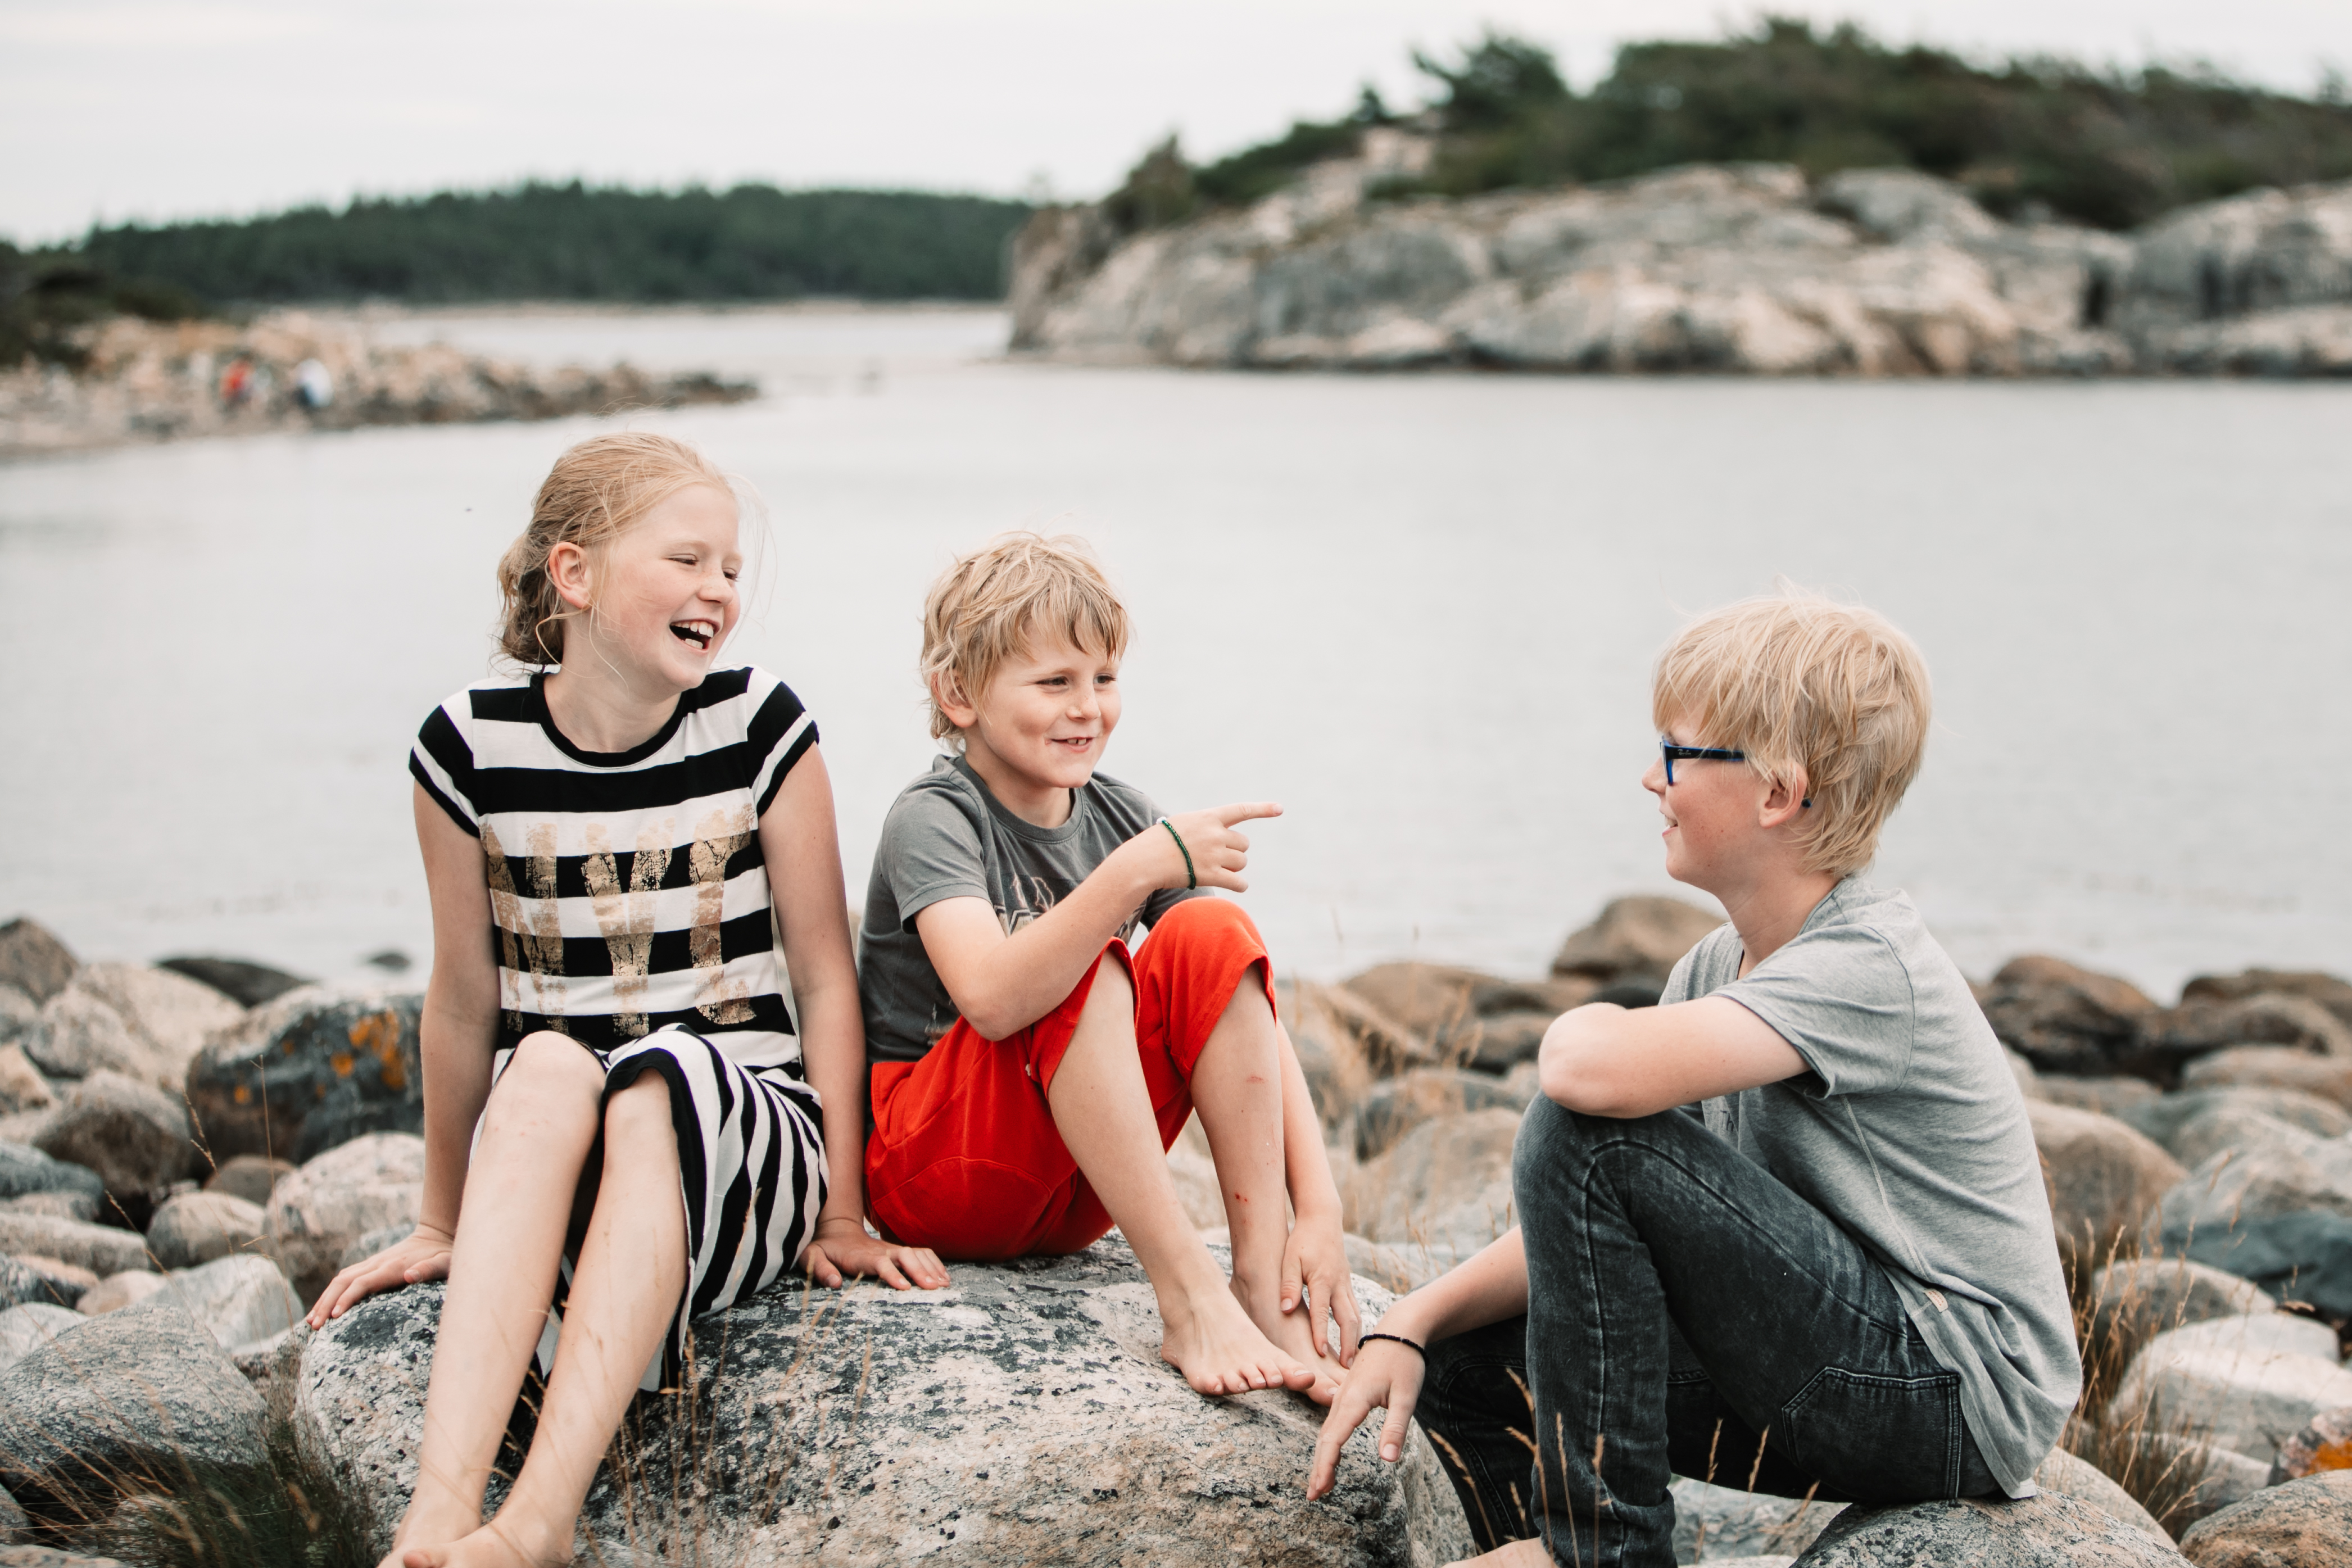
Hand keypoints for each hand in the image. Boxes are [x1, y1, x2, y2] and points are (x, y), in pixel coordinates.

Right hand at [305, 1223, 453, 1326]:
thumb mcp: (444, 1262)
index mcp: (393, 1267)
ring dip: (324, 1299)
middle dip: (326, 1302)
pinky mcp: (369, 1266)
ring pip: (340, 1279)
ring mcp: (371, 1263)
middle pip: (343, 1281)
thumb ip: (430, 1269)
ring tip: (311, 1323)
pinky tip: (323, 1308)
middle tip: (314, 1326)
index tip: (334, 1316)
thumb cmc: (443, 1254)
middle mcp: (377, 1263)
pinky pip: (345, 1279)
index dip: (347, 1299)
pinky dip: (331, 1293)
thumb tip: (409, 1275)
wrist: (436, 1234)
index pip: (362, 1283)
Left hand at [801, 1217, 949, 1290]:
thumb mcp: (812, 1256)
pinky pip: (921, 1253)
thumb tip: (835, 1284)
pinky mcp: (897, 1250)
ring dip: (931, 1266)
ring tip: (944, 1285)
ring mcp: (890, 1248)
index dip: (892, 1273)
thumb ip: (821, 1269)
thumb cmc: (823, 1247)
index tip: (905, 1287)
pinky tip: (943, 1277)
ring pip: (917, 1252)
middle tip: (934, 1288)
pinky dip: (934, 1263)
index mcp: (860, 1255)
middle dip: (920, 1270)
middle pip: (905, 1255)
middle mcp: (880, 1250)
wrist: (834, 1228)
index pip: (880, 1262)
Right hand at [1146, 802, 1282, 893]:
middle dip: (1235, 851)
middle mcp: (1215, 834)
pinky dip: (1239, 885)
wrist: (1145, 859)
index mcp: (1209, 817)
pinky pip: (1238, 882)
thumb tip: (1217, 834)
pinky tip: (1237, 885)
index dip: (1262, 809)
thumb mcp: (1182, 823)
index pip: (1241, 810)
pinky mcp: (1211, 875)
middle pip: (1243, 844)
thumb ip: (1203, 825)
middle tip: (1218, 856)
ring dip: (1233, 868)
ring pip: (1241, 862)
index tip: (1280, 809)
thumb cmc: (1159, 841)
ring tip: (1215, 869)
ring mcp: (1214, 854)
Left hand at [1282, 1208, 1361, 1364]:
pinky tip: (1352, 1341)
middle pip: (1348, 1319)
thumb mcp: (1290, 1260)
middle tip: (1347, 1368)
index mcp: (1322, 1279)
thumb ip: (1289, 1285)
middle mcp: (1338, 1284)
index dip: (1321, 1333)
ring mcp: (1346, 1284)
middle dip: (1348, 1344)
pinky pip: (1355, 1309)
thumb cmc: (1302, 1240)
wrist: (1323, 1220)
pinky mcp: (1347, 1284)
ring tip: (1351, 1362)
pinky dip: (1355, 1327)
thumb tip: (1285, 1310)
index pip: (1322, 1312)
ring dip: (1354, 1339)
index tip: (1321, 1354)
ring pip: (1355, 1316)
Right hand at [1305, 1337, 1426, 1499]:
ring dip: (1322, 1459)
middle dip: (1318, 1468)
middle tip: (1313, 1496)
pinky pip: (1332, 1423)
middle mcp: (1343, 1398)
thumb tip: (1388, 1461)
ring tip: (1321, 1485)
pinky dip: (1328, 1444)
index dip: (1325, 1467)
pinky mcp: (1348, 1394)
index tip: (1318, 1489)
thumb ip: (1396, 1428)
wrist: (1399, 1331)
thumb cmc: (1404, 1362)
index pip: (1333, 1440)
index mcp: (1354, 1399)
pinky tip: (1331, 1456)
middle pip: (1324, 1439)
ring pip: (1326, 1431)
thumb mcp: (1406, 1397)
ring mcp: (1343, 1395)